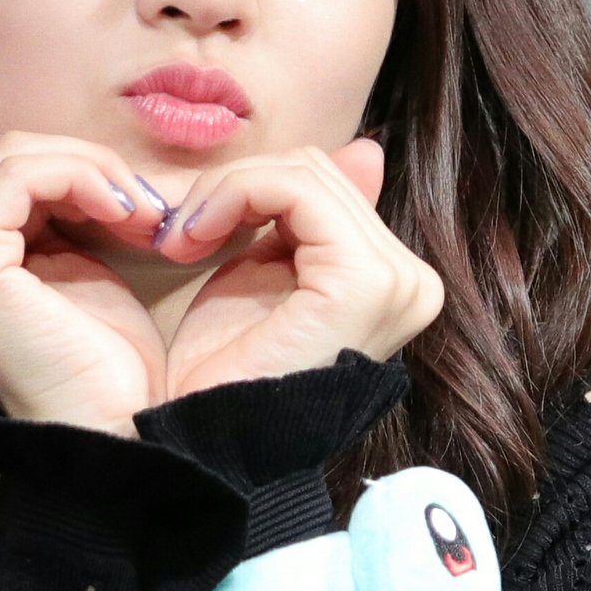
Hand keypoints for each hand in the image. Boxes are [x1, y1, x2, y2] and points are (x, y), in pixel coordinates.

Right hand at [0, 131, 171, 434]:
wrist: (111, 430)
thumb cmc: (98, 364)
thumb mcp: (67, 265)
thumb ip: (47, 214)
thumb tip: (55, 156)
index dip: (76, 175)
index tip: (139, 208)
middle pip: (2, 157)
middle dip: (86, 169)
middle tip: (148, 206)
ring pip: (13, 157)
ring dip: (92, 172)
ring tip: (142, 213)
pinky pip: (21, 175)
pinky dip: (83, 178)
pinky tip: (125, 214)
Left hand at [154, 138, 443, 402]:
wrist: (200, 440)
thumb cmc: (221, 373)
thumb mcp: (267, 274)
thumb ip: (306, 216)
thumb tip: (369, 151)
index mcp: (396, 281)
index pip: (327, 185)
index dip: (251, 191)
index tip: (189, 230)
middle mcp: (412, 281)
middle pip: (318, 171)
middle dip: (236, 189)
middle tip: (177, 234)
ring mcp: (396, 281)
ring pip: (303, 172)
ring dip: (225, 193)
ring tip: (181, 241)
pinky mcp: (364, 280)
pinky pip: (295, 190)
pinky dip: (233, 197)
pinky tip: (193, 239)